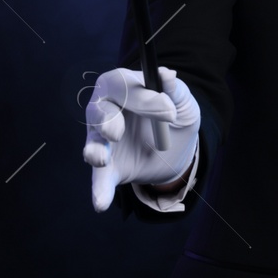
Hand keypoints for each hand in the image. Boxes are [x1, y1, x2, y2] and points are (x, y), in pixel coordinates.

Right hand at [83, 66, 200, 211]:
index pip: (123, 85)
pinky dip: (100, 190)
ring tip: (101, 159)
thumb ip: (174, 90)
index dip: (142, 98)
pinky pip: (100, 178)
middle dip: (106, 120)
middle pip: (98, 111)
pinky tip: (101, 203)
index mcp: (123, 86)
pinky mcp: (107, 168)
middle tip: (118, 132)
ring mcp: (103, 140)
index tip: (168, 111)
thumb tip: (167, 74)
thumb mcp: (184, 102)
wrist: (176, 150)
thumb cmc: (175, 114)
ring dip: (95, 150)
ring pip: (94, 142)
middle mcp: (106, 110)